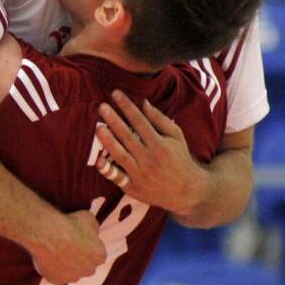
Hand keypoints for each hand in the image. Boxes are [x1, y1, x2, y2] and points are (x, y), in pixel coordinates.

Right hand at [28, 209, 103, 284]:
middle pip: (85, 266)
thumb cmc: (70, 224)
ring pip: (71, 273)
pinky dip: (53, 269)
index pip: (97, 254)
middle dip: (79, 259)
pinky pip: (56, 276)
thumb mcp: (89, 219)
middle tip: (67, 247)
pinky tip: (48, 258)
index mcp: (100, 256)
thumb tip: (92, 233)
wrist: (49, 233)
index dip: (88, 247)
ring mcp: (73, 277)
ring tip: (56, 251)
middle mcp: (89, 270)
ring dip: (66, 265)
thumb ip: (93, 230)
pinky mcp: (58, 280)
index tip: (79, 240)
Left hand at [94, 92, 206, 214]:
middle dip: (114, 120)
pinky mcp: (133, 187)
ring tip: (98, 127)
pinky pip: (118, 177)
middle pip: (128, 136)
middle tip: (102, 107)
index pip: (140, 121)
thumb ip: (159, 119)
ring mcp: (140, 174)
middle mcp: (149, 158)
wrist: (187, 191)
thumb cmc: (179, 159)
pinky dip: (108, 170)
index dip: (127, 106)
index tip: (115, 94)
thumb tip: (143, 102)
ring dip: (108, 141)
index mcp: (160, 143)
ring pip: (121, 155)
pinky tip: (98, 161)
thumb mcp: (176, 136)